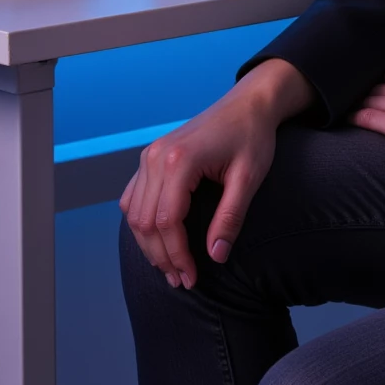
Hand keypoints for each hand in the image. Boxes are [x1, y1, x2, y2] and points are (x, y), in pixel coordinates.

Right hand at [119, 58, 316, 290]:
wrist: (248, 103)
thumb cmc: (252, 136)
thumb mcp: (249, 177)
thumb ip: (231, 217)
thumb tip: (216, 256)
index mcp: (179, 160)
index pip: (166, 221)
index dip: (177, 255)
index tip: (192, 278)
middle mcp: (155, 157)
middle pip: (144, 222)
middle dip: (162, 257)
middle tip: (182, 281)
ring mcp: (149, 155)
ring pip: (133, 213)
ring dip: (149, 245)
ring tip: (171, 268)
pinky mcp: (150, 157)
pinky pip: (132, 197)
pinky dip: (141, 223)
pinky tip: (158, 240)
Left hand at [348, 61, 384, 173]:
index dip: (377, 85)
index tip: (367, 92)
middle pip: (376, 84)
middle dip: (362, 93)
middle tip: (345, 101)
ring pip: (368, 98)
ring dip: (354, 104)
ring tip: (338, 111)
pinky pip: (366, 117)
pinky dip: (352, 117)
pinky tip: (341, 121)